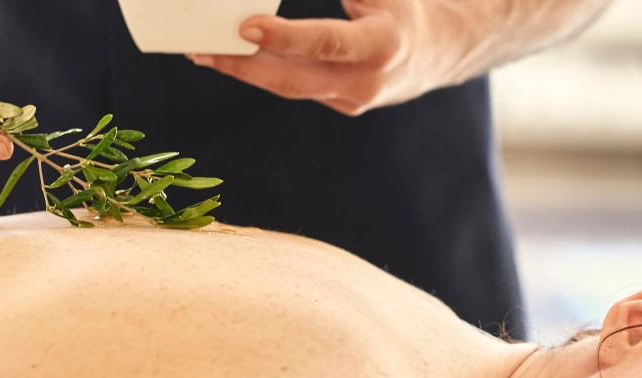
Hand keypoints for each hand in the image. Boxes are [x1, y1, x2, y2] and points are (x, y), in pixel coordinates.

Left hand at [185, 0, 471, 116]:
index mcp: (382, 44)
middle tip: (200, 48)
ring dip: (244, 71)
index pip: (324, 43)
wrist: (440, 48)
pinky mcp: (345, 105)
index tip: (245, 26)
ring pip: (290, 88)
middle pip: (294, 79)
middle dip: (242, 65)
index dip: (284, 37)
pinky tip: (234, 58)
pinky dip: (266, 72)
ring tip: (203, 53)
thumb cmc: (404, 5)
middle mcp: (368, 80)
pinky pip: (298, 87)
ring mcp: (354, 99)